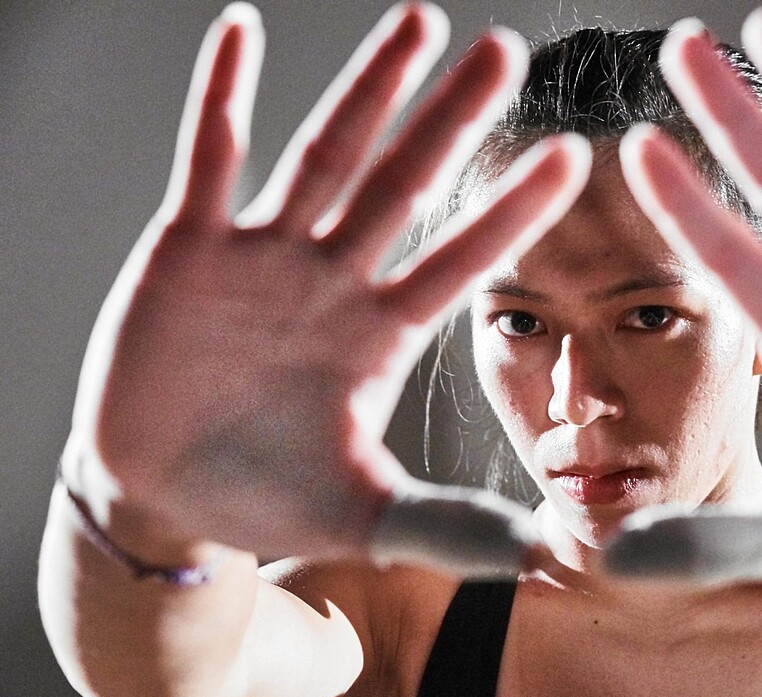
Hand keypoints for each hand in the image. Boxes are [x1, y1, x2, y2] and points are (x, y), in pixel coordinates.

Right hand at [62, 3, 588, 571]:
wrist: (166, 494)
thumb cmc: (266, 497)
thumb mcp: (362, 514)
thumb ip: (444, 525)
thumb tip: (538, 554)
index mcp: (378, 334)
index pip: (459, 260)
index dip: (511, 210)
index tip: (571, 157)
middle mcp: (332, 279)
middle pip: (403, 183)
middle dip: (451, 119)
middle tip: (506, 51)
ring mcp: (263, 256)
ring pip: (326, 155)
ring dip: (368, 89)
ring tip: (419, 21)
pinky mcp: (189, 247)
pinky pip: (209, 158)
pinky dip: (220, 98)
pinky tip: (240, 30)